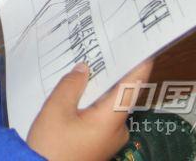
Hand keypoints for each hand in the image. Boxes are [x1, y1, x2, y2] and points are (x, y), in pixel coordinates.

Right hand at [27, 59, 152, 160]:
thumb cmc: (51, 148)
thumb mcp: (55, 110)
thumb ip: (71, 85)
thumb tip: (83, 69)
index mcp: (111, 120)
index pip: (132, 86)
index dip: (140, 65)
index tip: (145, 46)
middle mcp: (117, 130)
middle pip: (119, 94)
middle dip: (110, 73)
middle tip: (103, 48)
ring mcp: (109, 139)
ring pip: (108, 105)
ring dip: (98, 88)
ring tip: (87, 65)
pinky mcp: (99, 144)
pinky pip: (100, 117)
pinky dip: (91, 103)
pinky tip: (78, 92)